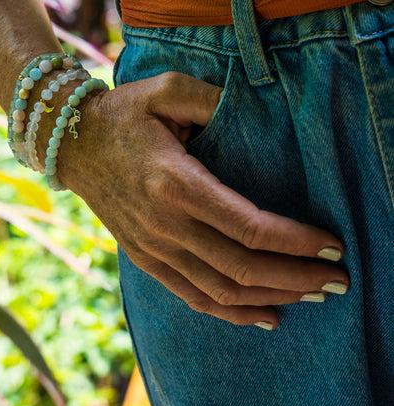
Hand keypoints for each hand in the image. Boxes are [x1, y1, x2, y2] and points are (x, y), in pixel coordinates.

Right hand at [48, 72, 348, 328]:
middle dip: (297, 278)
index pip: (250, 228)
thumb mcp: (167, 89)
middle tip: (337, 279)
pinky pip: (193, 298)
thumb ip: (213, 100)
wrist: (68, 140)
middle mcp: (165, 225)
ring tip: (313, 296)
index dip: (296, 242)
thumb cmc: (123, 111)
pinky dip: (232, 314)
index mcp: (176, 183)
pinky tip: (265, 316)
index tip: (331, 244)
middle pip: (242, 268)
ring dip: (272, 298)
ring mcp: (152, 248)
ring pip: (222, 292)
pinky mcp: (144, 258)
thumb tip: (255, 114)